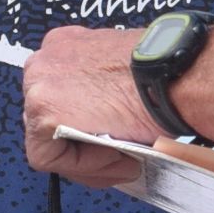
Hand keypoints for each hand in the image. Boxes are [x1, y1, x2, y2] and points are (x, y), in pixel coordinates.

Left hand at [21, 28, 148, 183]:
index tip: (111, 141)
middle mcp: (45, 61)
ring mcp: (39, 85)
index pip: (59, 100)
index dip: (84, 129)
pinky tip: (113, 155)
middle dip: (82, 149)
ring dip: (87, 160)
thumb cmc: (163, 74)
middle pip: (48, 123)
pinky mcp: (43, 112)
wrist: (174, 76)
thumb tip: (101, 128)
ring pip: (47, 143)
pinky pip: (48, 157)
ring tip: (122, 159)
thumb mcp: (123, 76)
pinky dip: (81, 166)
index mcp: (65, 47)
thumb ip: (101, 97)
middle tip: (119, 159)